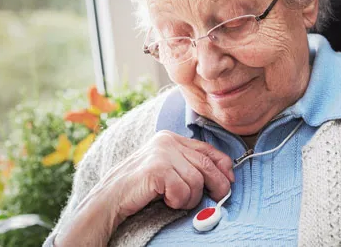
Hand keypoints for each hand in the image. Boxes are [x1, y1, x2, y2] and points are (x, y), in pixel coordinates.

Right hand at [55, 130, 233, 245]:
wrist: (111, 197)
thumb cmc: (141, 187)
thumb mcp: (167, 168)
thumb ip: (189, 165)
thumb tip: (224, 174)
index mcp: (170, 137)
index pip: (208, 149)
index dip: (224, 166)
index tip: (229, 181)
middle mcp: (167, 140)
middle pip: (206, 165)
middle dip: (217, 185)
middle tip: (217, 199)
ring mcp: (161, 153)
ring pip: (197, 181)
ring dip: (189, 198)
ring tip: (174, 200)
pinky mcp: (157, 168)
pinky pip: (184, 191)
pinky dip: (178, 202)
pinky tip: (165, 201)